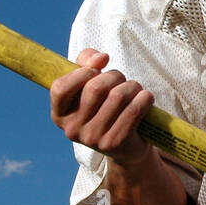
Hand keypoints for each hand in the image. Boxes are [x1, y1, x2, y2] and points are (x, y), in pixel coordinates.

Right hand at [49, 48, 155, 166]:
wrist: (126, 146)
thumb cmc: (105, 107)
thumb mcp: (89, 84)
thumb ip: (86, 61)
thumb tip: (101, 58)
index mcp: (60, 115)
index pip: (60, 88)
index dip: (80, 73)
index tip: (96, 70)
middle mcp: (72, 129)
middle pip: (96, 88)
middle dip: (115, 76)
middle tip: (122, 81)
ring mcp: (93, 139)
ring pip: (118, 96)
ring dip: (133, 86)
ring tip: (135, 91)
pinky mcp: (115, 143)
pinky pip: (134, 110)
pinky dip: (144, 98)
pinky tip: (145, 99)